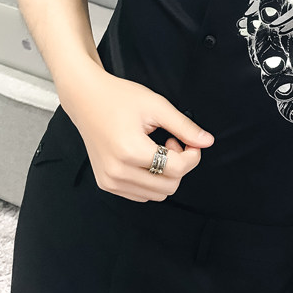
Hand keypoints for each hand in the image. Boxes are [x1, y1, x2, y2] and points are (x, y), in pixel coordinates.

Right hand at [57, 62, 214, 202]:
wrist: (86, 98)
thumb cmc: (119, 97)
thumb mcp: (157, 106)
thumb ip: (184, 127)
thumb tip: (207, 142)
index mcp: (130, 151)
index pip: (177, 169)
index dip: (192, 155)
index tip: (189, 140)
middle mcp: (117, 171)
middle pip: (169, 186)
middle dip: (179, 165)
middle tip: (172, 141)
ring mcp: (110, 180)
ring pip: (157, 194)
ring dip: (165, 175)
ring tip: (157, 149)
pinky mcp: (106, 184)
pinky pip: (140, 194)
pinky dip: (151, 180)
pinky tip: (145, 158)